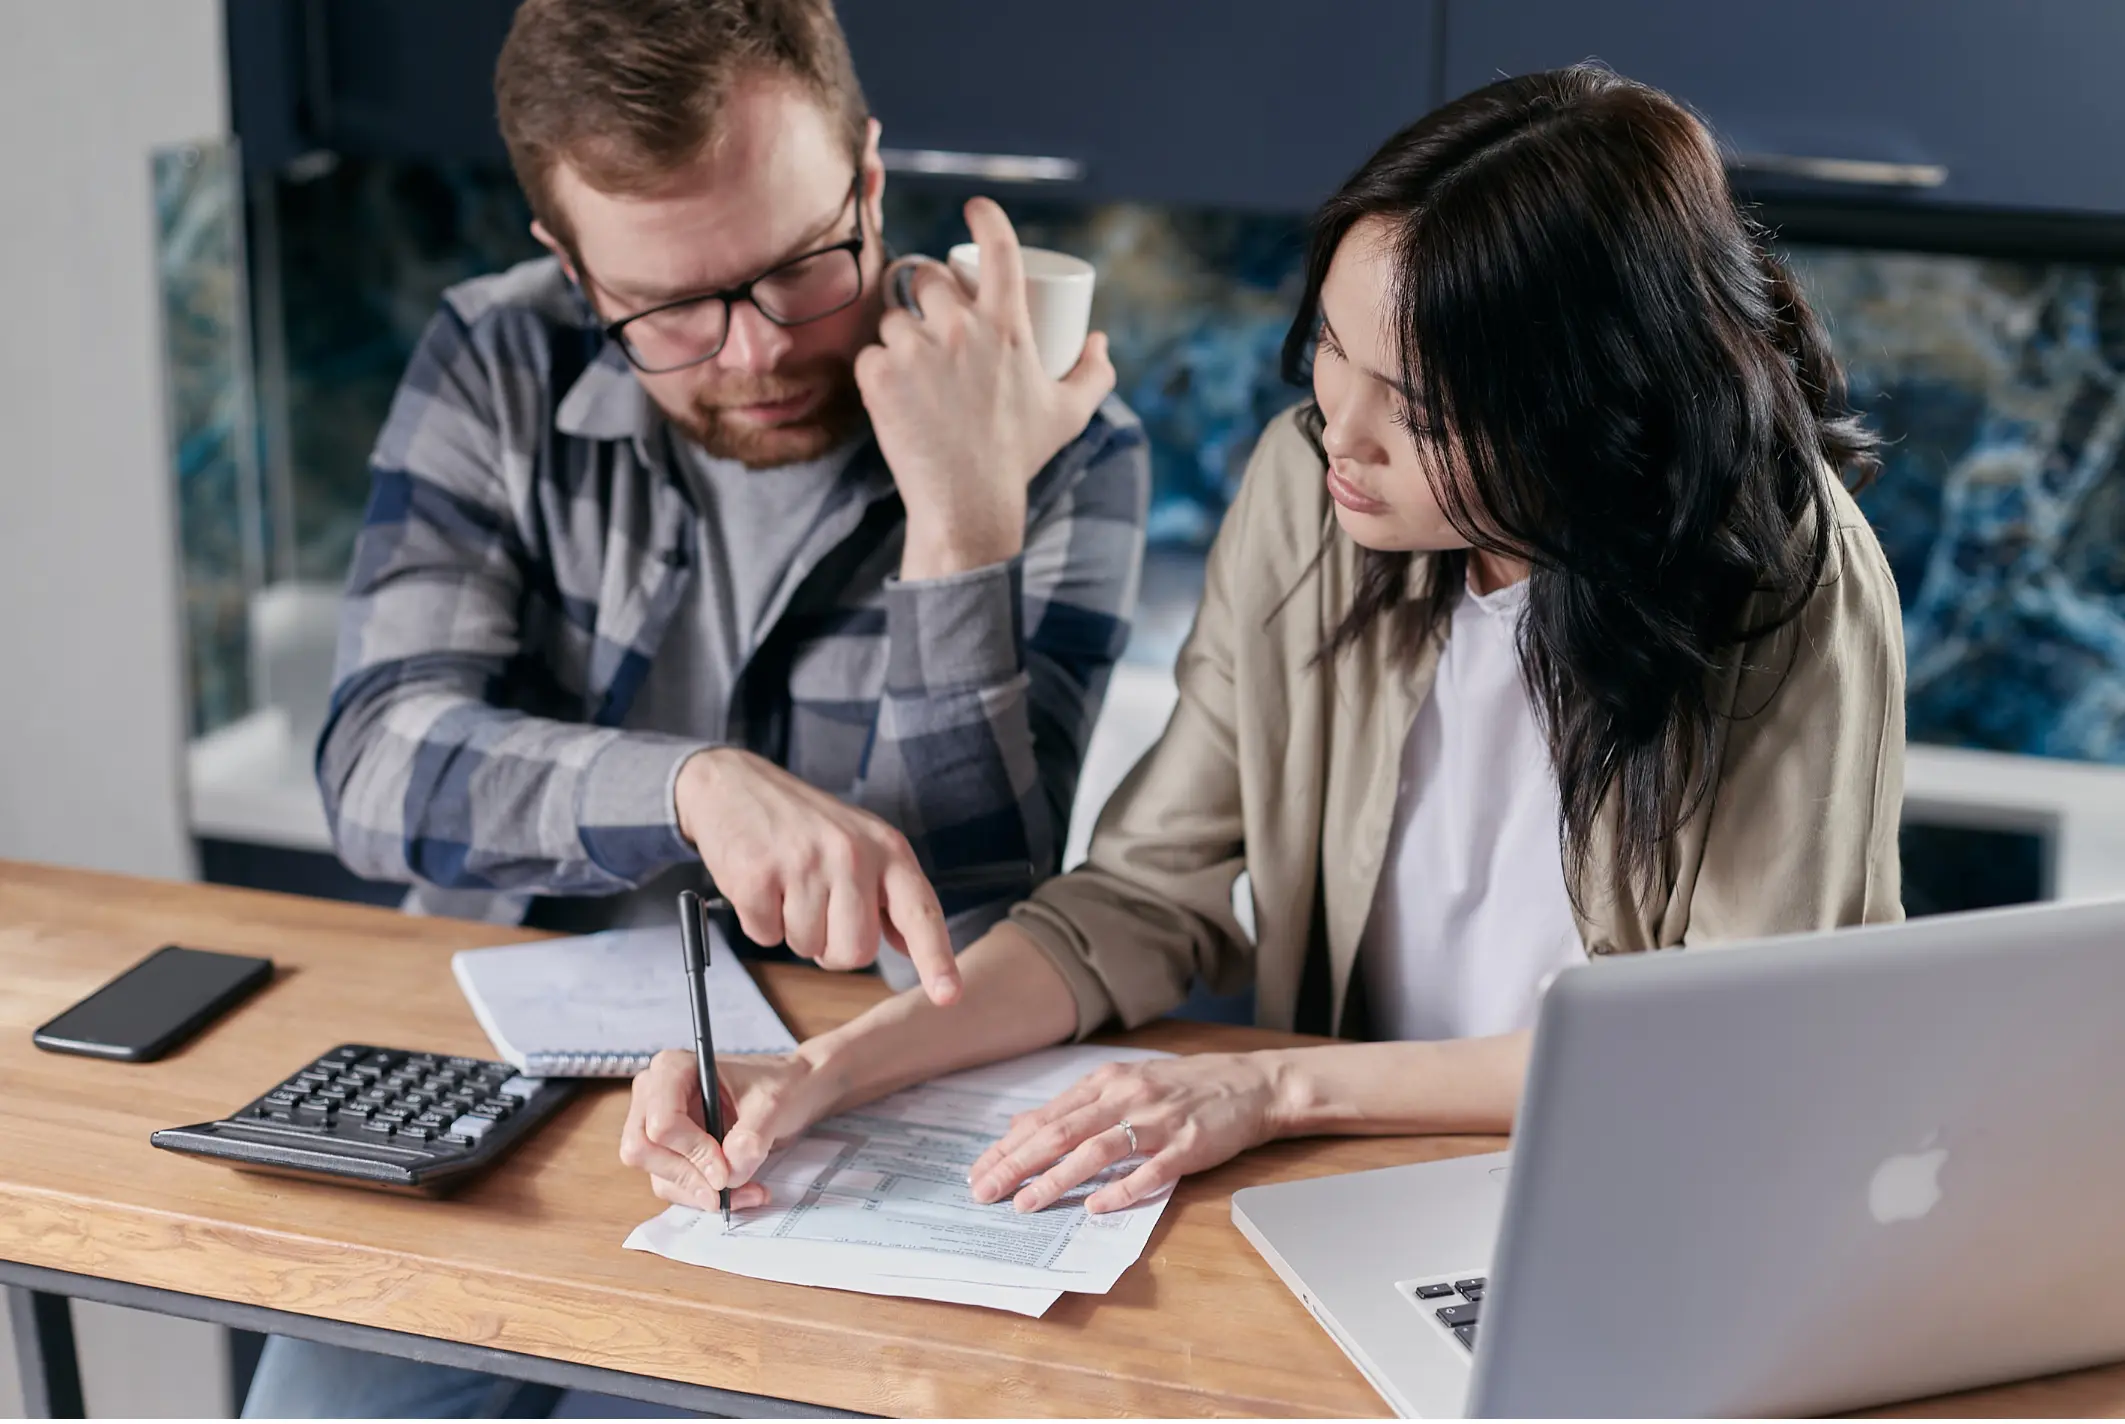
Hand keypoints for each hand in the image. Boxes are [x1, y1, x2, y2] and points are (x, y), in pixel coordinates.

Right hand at [619, 1047, 845, 1209]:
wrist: (792, 1091)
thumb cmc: (779, 1084)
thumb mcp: (772, 1104)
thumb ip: (750, 1138)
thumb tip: (728, 1173)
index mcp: (673, 1068)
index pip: (662, 1122)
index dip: (692, 1152)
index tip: (725, 1170)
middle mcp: (654, 1094)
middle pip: (643, 1151)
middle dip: (687, 1177)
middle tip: (726, 1190)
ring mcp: (656, 1124)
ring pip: (658, 1174)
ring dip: (700, 1193)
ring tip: (749, 1191)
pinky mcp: (669, 1150)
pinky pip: (673, 1184)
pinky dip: (704, 1195)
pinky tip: (740, 1191)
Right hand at [676, 747, 959, 1004]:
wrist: (734, 784)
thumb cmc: (805, 824)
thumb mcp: (862, 844)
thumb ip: (889, 896)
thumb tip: (911, 946)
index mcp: (888, 849)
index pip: (920, 912)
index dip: (936, 959)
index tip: (948, 995)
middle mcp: (853, 854)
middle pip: (856, 951)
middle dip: (833, 948)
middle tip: (818, 910)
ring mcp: (805, 863)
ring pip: (808, 948)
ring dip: (793, 931)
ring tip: (787, 886)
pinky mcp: (758, 874)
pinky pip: (765, 936)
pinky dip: (760, 922)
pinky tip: (761, 884)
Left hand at [855, 196, 1115, 578]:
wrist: (968, 503)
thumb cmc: (1019, 457)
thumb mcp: (1069, 414)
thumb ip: (1094, 374)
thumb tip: (1098, 340)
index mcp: (1007, 326)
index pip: (999, 250)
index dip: (986, 218)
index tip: (975, 208)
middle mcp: (961, 329)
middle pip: (928, 279)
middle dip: (928, 295)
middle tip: (932, 326)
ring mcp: (916, 351)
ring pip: (893, 318)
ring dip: (900, 336)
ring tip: (915, 372)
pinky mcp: (879, 376)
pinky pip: (869, 354)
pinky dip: (878, 371)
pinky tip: (893, 394)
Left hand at [967, 1053, 1284, 1214]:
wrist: (1250, 1084)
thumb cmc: (1182, 1087)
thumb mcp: (1123, 1084)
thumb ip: (1074, 1106)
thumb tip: (1021, 1126)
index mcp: (1106, 1083)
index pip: (1046, 1118)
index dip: (1008, 1147)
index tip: (978, 1171)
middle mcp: (1126, 1097)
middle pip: (1061, 1133)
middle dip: (1017, 1164)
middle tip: (984, 1192)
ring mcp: (1157, 1121)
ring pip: (1096, 1150)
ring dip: (1057, 1179)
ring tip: (1026, 1204)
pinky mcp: (1187, 1145)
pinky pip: (1150, 1170)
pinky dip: (1121, 1189)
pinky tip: (1096, 1207)